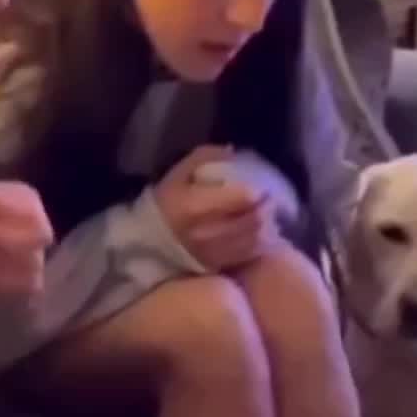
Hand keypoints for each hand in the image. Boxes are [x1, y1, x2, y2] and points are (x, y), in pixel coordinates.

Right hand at [155, 147, 278, 270]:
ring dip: (268, 225)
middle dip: (268, 207)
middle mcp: (210, 231)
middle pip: (256, 219)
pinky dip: (262, 242)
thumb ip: (204, 157)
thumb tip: (232, 151)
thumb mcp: (177, 174)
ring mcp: (217, 251)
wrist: (147, 245)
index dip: (259, 191)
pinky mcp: (220, 264)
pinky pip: (252, 253)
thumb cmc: (164, 206)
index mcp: (197, 206)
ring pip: (258, 237)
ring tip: (267, 215)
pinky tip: (261, 233)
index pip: (244, 197)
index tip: (261, 185)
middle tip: (269, 199)